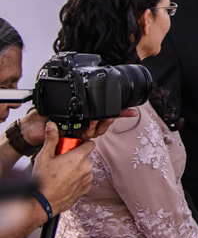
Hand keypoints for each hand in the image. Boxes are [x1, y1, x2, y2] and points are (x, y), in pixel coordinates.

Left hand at [20, 108, 136, 147]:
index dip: (118, 113)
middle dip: (110, 118)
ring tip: (96, 118)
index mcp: (80, 119)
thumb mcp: (56, 108)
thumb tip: (85, 96)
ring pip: (98, 130)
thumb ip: (71, 104)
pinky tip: (92, 124)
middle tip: (111, 113)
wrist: (27, 133)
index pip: (101, 115)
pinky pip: (89, 136)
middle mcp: (82, 127)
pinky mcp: (75, 141)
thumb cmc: (38, 122)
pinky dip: (92, 129)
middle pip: (104, 123)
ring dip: (100, 124)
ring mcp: (79, 135)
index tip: (131, 111)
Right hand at [30, 124, 95, 216]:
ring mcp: (87, 179)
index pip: (90, 143)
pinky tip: (64, 182)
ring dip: (76, 168)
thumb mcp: (44, 157)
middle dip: (74, 157)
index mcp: (79, 157)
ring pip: (84, 168)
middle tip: (61, 161)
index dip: (81, 143)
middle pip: (85, 156)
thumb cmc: (43, 181)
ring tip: (61, 173)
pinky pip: (84, 179)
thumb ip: (51, 139)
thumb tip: (52, 126)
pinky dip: (77, 179)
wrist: (43, 203)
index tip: (72, 147)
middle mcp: (87, 167)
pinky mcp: (86, 189)